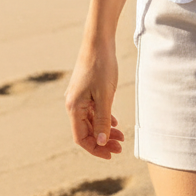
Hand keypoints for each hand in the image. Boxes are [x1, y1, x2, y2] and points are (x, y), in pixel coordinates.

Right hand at [65, 43, 124, 158]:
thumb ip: (103, 120)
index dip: (96, 149)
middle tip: (121, 147)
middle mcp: (73, 104)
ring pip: (91, 121)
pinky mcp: (86, 90)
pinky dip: (103, 118)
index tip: (111, 154)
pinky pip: (93, 110)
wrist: (98, 41)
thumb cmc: (101, 66)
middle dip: (103, 141)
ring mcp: (79, 97)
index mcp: (74, 108)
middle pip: (87, 130)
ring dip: (105, 130)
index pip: (82, 138)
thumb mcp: (105, 96)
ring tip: (121, 137)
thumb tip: (101, 142)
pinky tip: (114, 123)